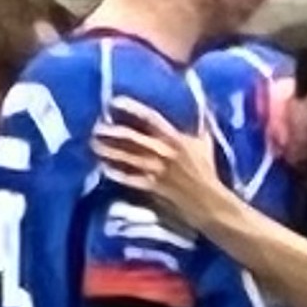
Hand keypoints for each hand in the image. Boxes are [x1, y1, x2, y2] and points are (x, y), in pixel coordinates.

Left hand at [92, 97, 236, 230]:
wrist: (212, 204)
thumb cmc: (208, 174)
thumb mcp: (206, 145)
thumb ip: (201, 124)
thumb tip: (205, 104)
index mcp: (176, 139)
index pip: (151, 118)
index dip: (132, 108)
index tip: (114, 102)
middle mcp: (165, 153)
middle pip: (133, 138)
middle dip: (113, 132)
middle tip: (96, 127)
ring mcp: (158, 172)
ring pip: (128, 158)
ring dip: (109, 151)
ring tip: (94, 145)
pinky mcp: (153, 188)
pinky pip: (130, 179)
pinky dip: (117, 173)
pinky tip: (103, 168)